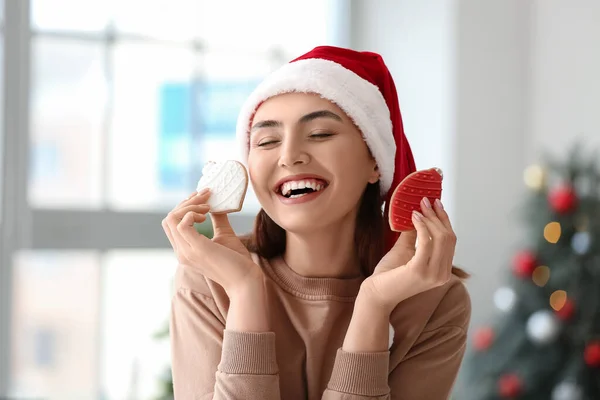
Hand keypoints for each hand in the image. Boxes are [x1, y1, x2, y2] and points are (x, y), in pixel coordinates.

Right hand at [161, 188, 262, 295]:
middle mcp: (182, 252)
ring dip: (189, 206)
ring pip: (171, 219)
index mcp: (185, 250)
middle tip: (206, 196)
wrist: (246, 280)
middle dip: (186, 202)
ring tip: (208, 206)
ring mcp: (187, 252)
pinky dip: (192, 213)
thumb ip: (217, 220)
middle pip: (168, 219)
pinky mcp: (197, 249)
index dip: (184, 207)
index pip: (171, 224)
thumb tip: (216, 203)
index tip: (203, 199)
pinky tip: (206, 215)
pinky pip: (182, 224)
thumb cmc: (237, 261)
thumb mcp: (224, 235)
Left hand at [360, 197, 456, 313]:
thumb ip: (414, 235)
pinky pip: (426, 242)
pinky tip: (413, 217)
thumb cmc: (389, 274)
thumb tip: (418, 213)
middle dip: (437, 216)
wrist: (376, 293)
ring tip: (418, 208)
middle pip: (448, 237)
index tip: (436, 203)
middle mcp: (443, 274)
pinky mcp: (420, 271)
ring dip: (430, 219)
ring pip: (440, 238)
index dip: (444, 219)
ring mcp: (433, 274)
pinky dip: (421, 226)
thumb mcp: (405, 249)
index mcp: (443, 270)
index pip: (451, 240)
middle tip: (425, 201)